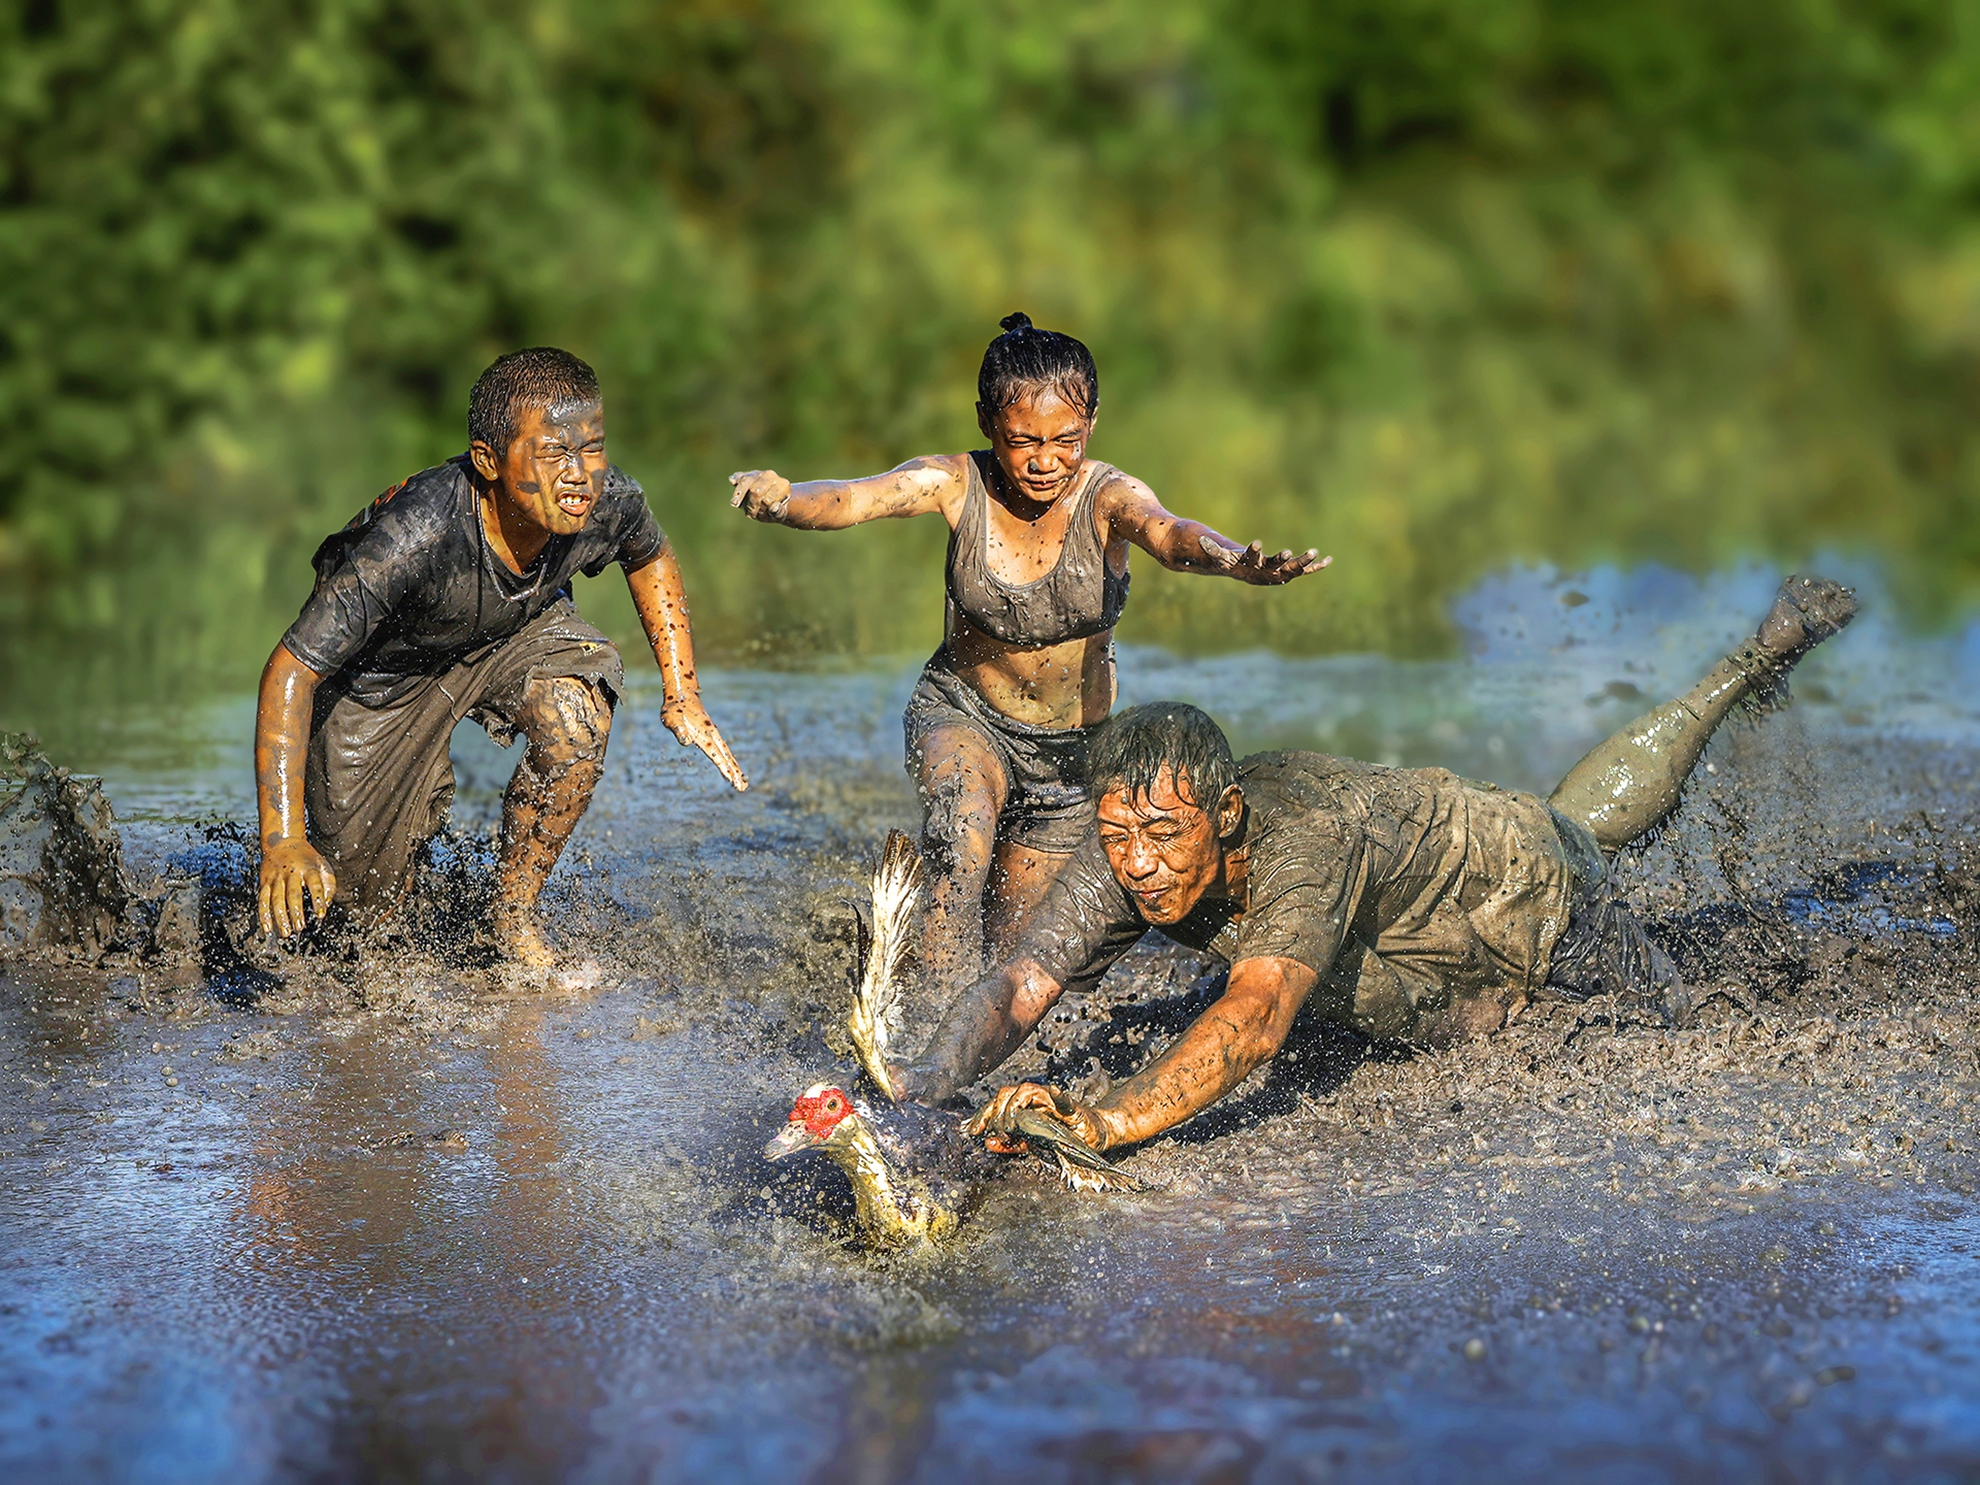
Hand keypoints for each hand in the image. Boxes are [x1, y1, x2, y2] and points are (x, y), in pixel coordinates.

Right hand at [258, 838, 335, 937]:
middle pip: (292, 894)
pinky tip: (267, 928)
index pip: (315, 885)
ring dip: (280, 917)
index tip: (320, 915)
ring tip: (286, 933)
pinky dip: (264, 915)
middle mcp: (291, 873)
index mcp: (308, 868)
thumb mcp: (322, 865)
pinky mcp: (264, 882)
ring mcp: (276, 877)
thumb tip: (327, 904)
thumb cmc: (307, 858)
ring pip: (276, 899)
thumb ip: (329, 884)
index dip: (318, 900)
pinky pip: (263, 900)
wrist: (282, 842)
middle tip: (300, 928)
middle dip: (296, 912)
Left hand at [662, 697, 748, 790]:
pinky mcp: (710, 733)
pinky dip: (729, 760)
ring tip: (741, 782)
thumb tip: (686, 741)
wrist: (681, 694)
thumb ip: (678, 729)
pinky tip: (731, 767)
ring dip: (735, 768)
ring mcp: (712, 734)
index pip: (715, 754)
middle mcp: (711, 735)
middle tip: (742, 787)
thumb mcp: (671, 719)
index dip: (723, 767)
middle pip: (726, 757)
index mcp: (703, 734)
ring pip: (727, 754)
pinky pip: (722, 750)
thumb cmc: (674, 708)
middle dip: (734, 772)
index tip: (731, 779)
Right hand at [728, 469, 791, 522]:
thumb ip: (778, 512)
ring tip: (735, 504)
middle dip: (751, 504)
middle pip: (756, 491)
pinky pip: (739, 475)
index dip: (763, 509)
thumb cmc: (776, 508)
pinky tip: (732, 481)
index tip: (764, 514)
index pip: (768, 499)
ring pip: (746, 482)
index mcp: (782, 484)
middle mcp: (770, 475)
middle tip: (752, 514)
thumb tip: (774, 507)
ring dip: (739, 494)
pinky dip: (735, 478)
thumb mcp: (780, 514)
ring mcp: (757, 473)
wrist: (772, 501)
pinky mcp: (745, 475)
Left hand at [967, 1081, 1115, 1151]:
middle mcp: (1036, 1098)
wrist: (1094, 1135)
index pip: (998, 1100)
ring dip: (1014, 1107)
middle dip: (995, 1112)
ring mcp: (1053, 1101)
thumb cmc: (1064, 1138)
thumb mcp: (1032, 1143)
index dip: (983, 1113)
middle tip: (998, 1133)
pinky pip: (1064, 1099)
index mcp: (1025, 1105)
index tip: (974, 1130)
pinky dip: (1058, 1095)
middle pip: (1007, 1092)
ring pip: (1027, 1090)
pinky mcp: (1072, 1108)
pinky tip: (1055, 1091)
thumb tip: (988, 1143)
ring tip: (1012, 1126)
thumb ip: (1010, 1143)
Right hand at [1197, 535, 1331, 585]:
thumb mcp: (1218, 555)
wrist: (1235, 570)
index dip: (1255, 554)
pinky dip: (1314, 566)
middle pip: (1277, 569)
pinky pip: (1302, 570)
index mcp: (1248, 569)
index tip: (1257, 543)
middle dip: (1285, 561)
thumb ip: (1212, 550)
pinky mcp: (1285, 571)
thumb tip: (1201, 540)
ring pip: (1292, 570)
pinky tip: (1328, 560)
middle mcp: (1264, 574)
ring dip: (1303, 562)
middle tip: (1293, 552)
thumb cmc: (1225, 560)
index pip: (1252, 562)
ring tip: (1314, 550)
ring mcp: (1276, 574)